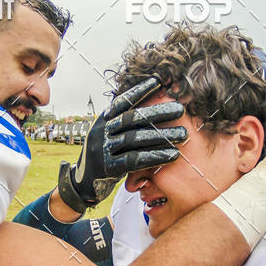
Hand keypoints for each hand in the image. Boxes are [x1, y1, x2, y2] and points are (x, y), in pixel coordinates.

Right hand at [57, 76, 186, 212]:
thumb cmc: (105, 157)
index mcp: (102, 120)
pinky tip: (173, 155)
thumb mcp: (110, 137)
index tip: (159, 81)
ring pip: (135, 138)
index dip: (140, 91)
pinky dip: (156, 156)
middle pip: (132, 118)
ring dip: (162, 136)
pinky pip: (135, 160)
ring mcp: (102, 149)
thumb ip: (125, 125)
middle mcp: (101, 132)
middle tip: (181, 109)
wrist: (83, 184)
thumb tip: (152, 109)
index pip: (123, 101)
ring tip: (183, 134)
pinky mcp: (108, 168)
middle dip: (158, 112)